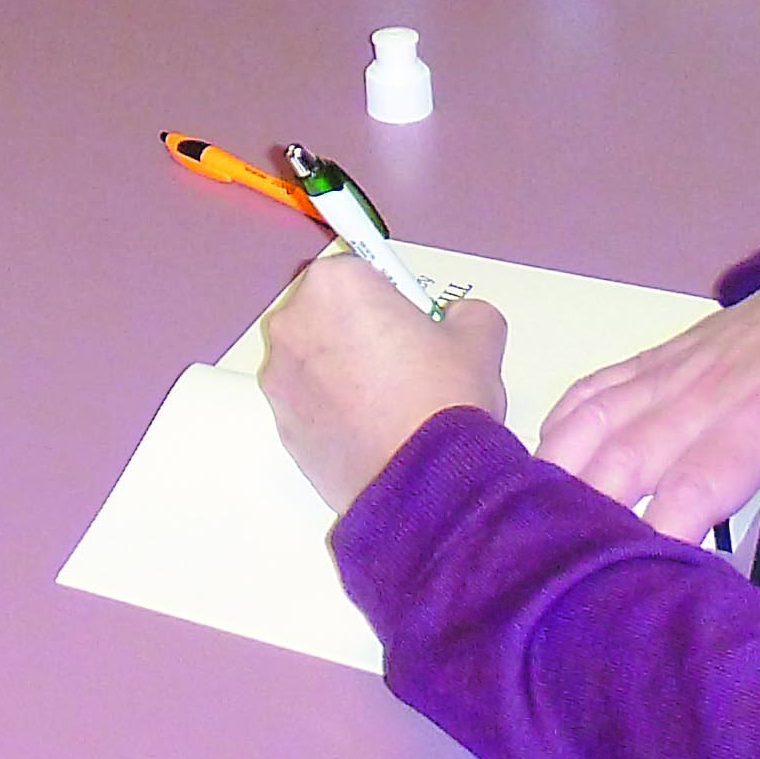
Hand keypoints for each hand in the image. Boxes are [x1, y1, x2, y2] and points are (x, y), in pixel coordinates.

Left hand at [259, 252, 509, 515]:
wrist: (426, 485)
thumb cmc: (445, 400)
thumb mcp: (479, 336)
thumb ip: (464, 311)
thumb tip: (456, 317)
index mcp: (334, 286)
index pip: (359, 272)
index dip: (389, 296)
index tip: (408, 319)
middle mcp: (293, 323)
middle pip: (327, 313)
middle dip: (358, 329)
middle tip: (403, 361)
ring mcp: (280, 378)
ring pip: (314, 360)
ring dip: (341, 370)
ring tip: (390, 402)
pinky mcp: (280, 425)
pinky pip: (309, 404)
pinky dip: (331, 410)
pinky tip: (371, 430)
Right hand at [532, 238, 759, 620]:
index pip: (696, 484)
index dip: (661, 535)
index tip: (644, 591)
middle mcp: (704, 393)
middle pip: (625, 458)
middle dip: (593, 519)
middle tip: (575, 580)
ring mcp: (669, 371)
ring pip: (593, 421)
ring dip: (561, 475)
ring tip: (541, 534)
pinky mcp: (651, 358)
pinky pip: (590, 390)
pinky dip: (559, 428)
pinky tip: (544, 473)